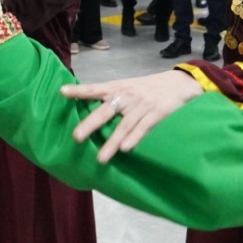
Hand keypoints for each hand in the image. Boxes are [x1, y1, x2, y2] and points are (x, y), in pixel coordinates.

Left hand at [61, 69, 203, 162]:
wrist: (180, 83)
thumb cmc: (148, 88)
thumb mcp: (128, 87)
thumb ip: (111, 96)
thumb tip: (88, 107)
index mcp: (117, 87)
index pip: (94, 88)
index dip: (79, 90)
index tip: (62, 92)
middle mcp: (127, 96)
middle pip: (105, 111)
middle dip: (90, 124)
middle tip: (76, 137)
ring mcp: (141, 105)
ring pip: (123, 126)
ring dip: (111, 143)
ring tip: (100, 158)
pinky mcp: (157, 114)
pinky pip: (143, 128)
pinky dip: (134, 138)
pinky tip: (125, 149)